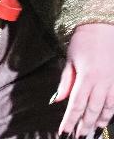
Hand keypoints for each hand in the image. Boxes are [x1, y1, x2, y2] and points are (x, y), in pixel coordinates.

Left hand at [53, 22, 113, 137]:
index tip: (64, 131)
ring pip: (107, 109)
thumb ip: (65, 81)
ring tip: (91, 131)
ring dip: (99, 122)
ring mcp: (113, 83)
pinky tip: (105, 119)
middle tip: (78, 136)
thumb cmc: (83, 42)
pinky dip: (110, 112)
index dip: (70, 120)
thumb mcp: (69, 60)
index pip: (76, 104)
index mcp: (86, 78)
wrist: (102, 29)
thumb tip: (56, 100)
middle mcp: (102, 83)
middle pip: (92, 110)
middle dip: (84, 124)